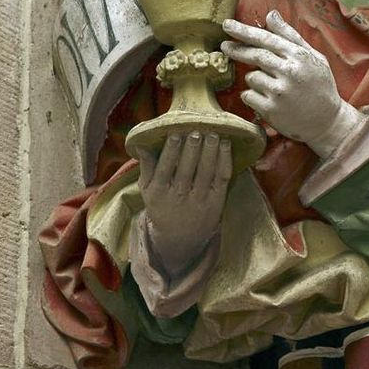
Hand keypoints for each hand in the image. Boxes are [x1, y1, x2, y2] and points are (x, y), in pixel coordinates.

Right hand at [135, 131, 231, 274]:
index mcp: (159, 192)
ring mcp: (200, 199)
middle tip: (197, 130)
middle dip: (193, 148)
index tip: (176, 133)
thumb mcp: (148, 190)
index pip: (165, 168)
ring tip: (213, 134)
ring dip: (211, 151)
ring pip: (206, 171)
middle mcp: (179, 196)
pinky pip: (222, 178)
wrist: (180, 238)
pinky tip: (226, 145)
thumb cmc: (162, 206)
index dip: (171, 150)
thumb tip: (142, 143)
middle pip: (187, 169)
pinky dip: (225, 160)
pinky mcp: (217, 201)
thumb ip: (146, 166)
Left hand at [221, 12, 362, 155]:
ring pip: (251, 76)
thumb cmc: (321, 86)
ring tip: (272, 86)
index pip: (266, 39)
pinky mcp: (271, 109)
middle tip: (225, 46)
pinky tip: (268, 99)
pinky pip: (248, 95)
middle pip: (255, 55)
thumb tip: (270, 14)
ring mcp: (279, 92)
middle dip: (237, 49)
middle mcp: (289, 72)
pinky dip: (252, 96)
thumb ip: (290, 35)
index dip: (244, 31)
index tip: (227, 25)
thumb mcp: (313, 56)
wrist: (328, 121)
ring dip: (255, 78)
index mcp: (299, 57)